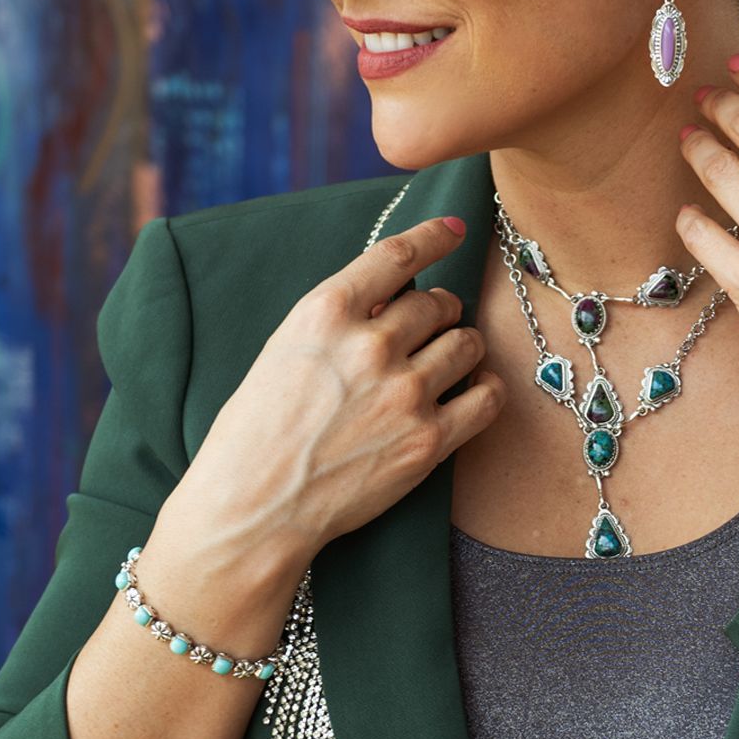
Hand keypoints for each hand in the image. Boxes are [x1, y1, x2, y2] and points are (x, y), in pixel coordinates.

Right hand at [149, 217, 503, 616]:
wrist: (252, 508)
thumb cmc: (255, 432)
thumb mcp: (284, 351)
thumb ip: (337, 320)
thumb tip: (390, 298)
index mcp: (326, 312)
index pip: (397, 255)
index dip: (434, 237)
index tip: (455, 231)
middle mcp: (370, 345)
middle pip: (438, 302)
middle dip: (439, 310)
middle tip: (429, 327)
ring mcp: (404, 393)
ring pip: (466, 343)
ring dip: (461, 346)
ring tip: (445, 360)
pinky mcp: (427, 440)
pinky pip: (485, 397)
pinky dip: (484, 389)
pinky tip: (472, 390)